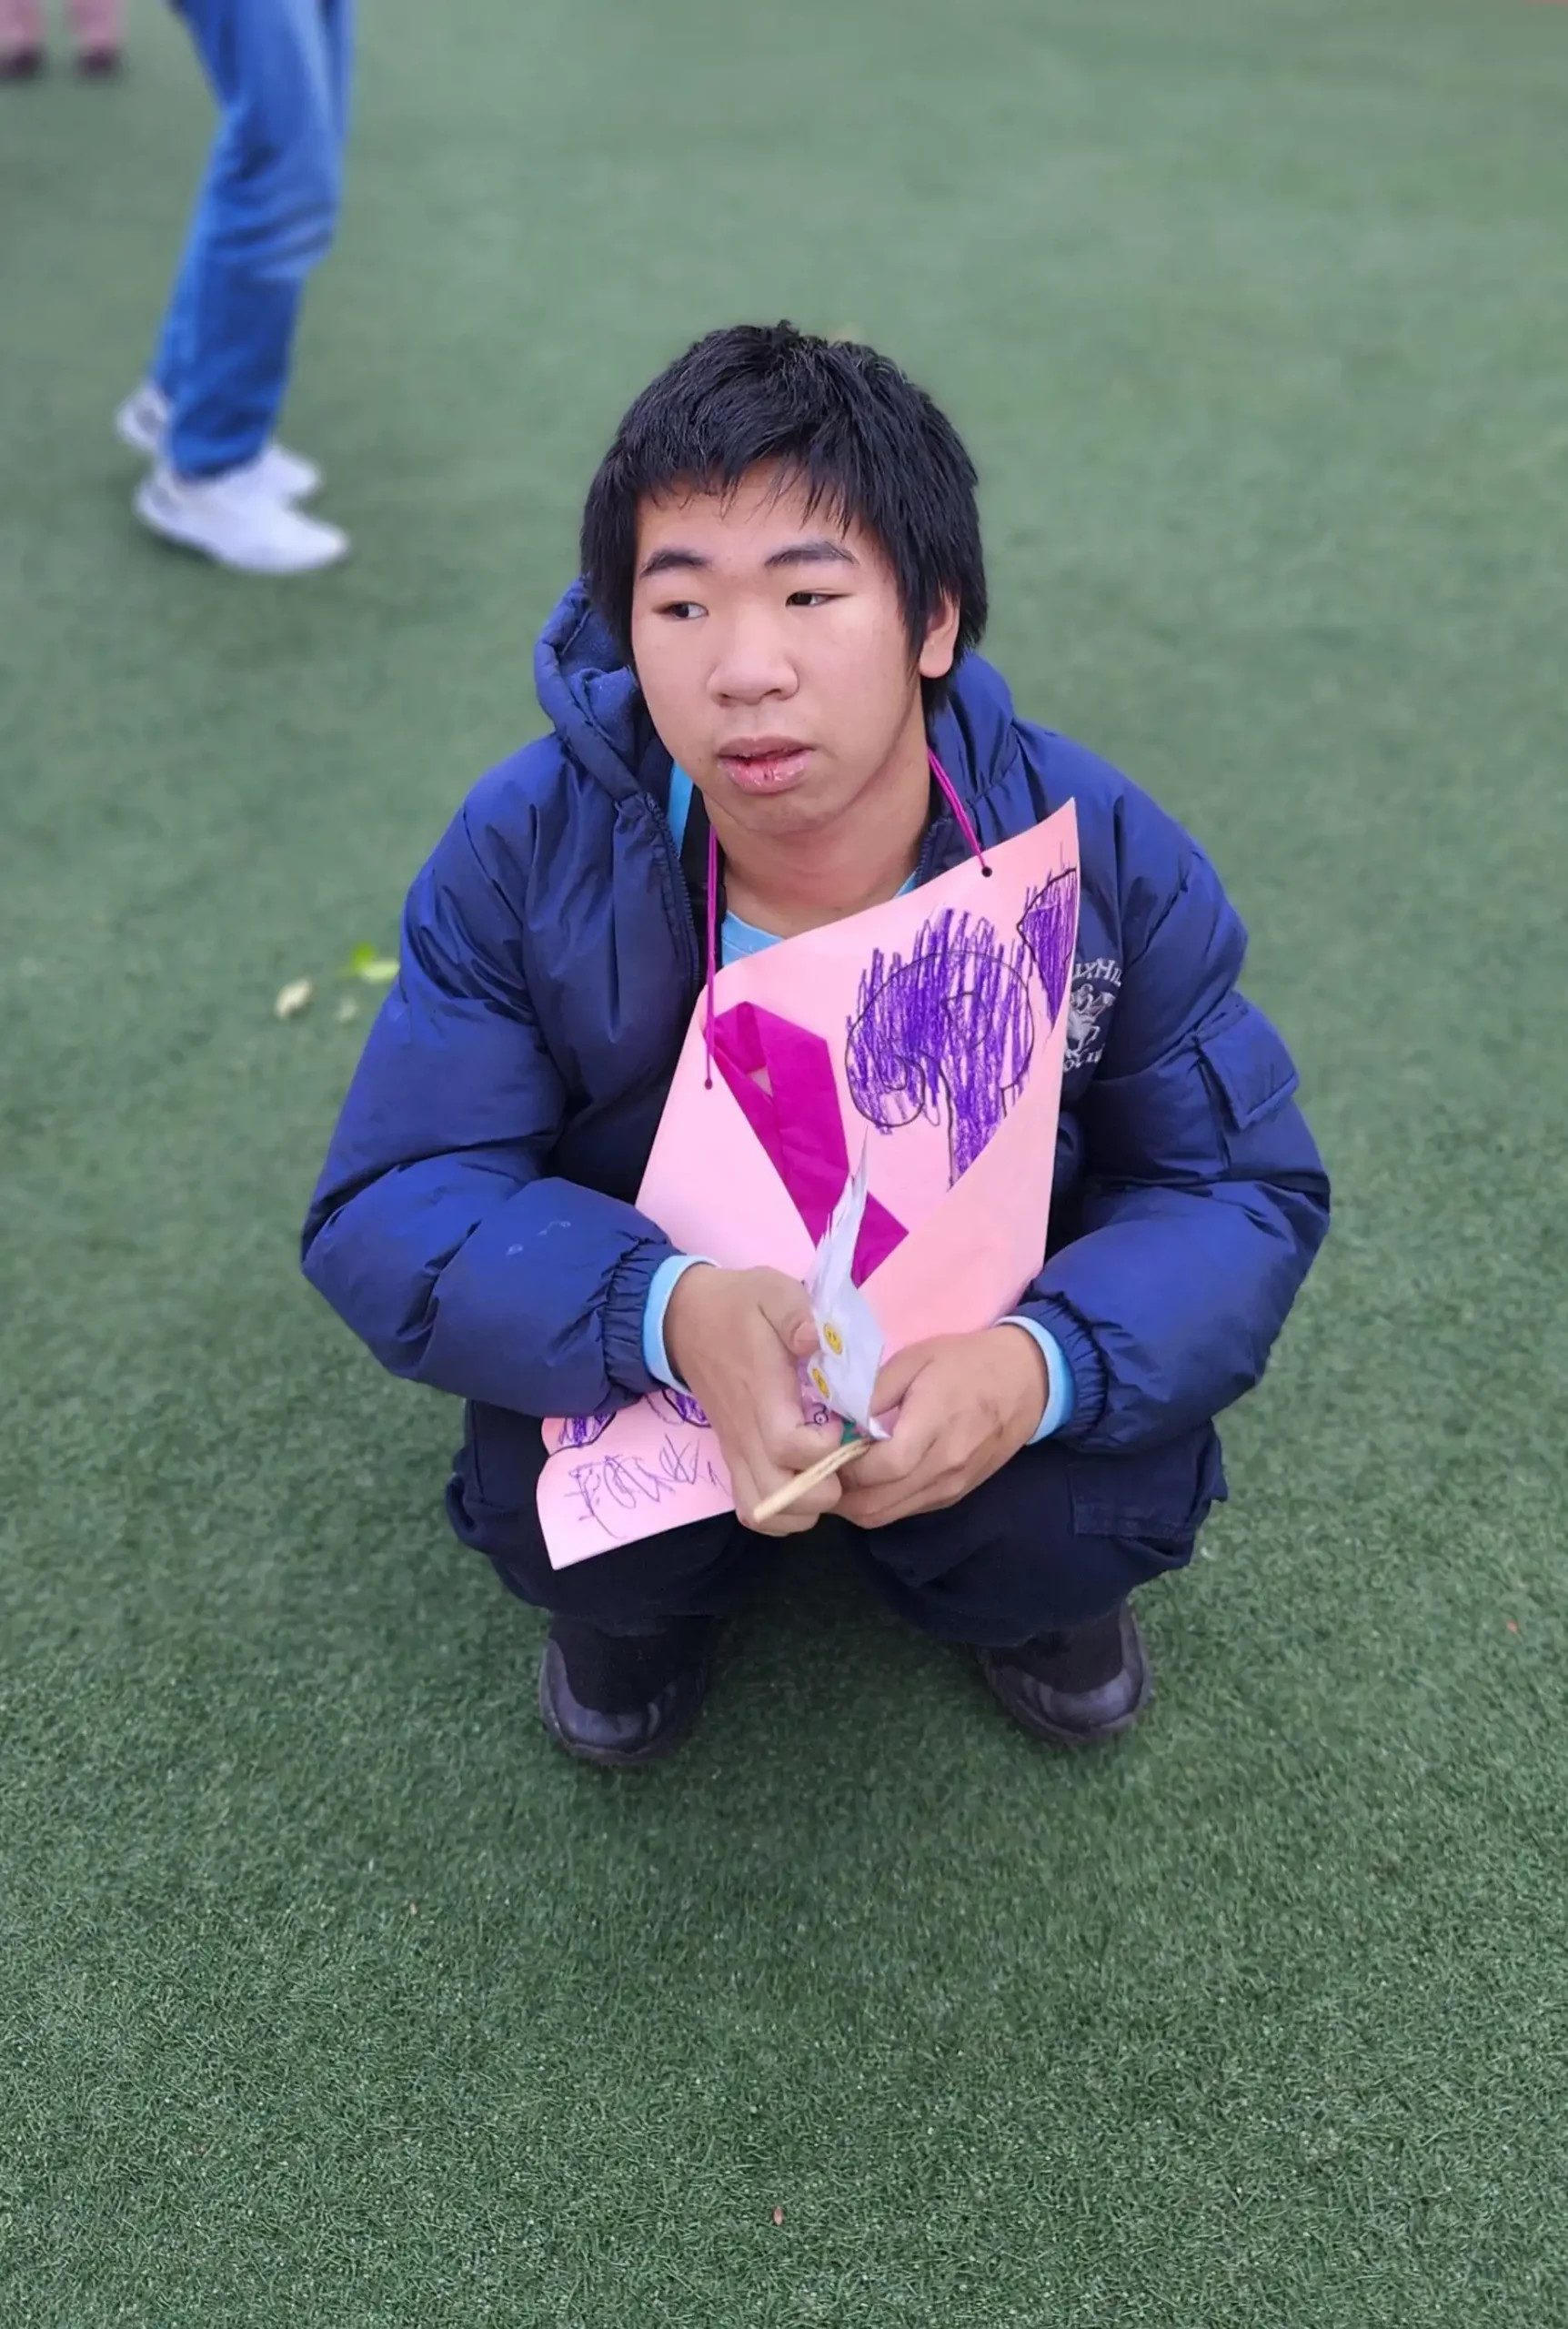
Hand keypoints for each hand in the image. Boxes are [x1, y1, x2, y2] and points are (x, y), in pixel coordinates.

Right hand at [662, 1266, 843, 1535]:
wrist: (685, 1320)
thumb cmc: (737, 1306)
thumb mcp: (772, 1292)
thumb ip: (796, 1314)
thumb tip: (816, 1340)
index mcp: (760, 1395)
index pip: (789, 1448)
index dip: (824, 1448)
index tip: (839, 1423)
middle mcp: (745, 1434)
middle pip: (781, 1496)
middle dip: (824, 1488)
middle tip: (843, 1456)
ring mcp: (736, 1451)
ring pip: (765, 1513)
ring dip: (804, 1508)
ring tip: (826, 1474)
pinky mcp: (733, 1458)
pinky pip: (752, 1510)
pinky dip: (782, 1513)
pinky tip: (804, 1486)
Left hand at [836, 1325, 1047, 1529]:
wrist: (1027, 1382)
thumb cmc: (968, 1362)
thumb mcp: (915, 1358)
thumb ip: (874, 1391)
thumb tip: (839, 1420)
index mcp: (935, 1425)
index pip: (883, 1466)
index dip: (846, 1465)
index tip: (825, 1448)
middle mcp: (944, 1466)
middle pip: (877, 1504)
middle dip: (840, 1494)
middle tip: (820, 1469)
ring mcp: (951, 1486)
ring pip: (887, 1516)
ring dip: (856, 1503)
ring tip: (840, 1474)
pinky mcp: (954, 1495)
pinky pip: (906, 1510)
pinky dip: (880, 1502)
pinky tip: (870, 1478)